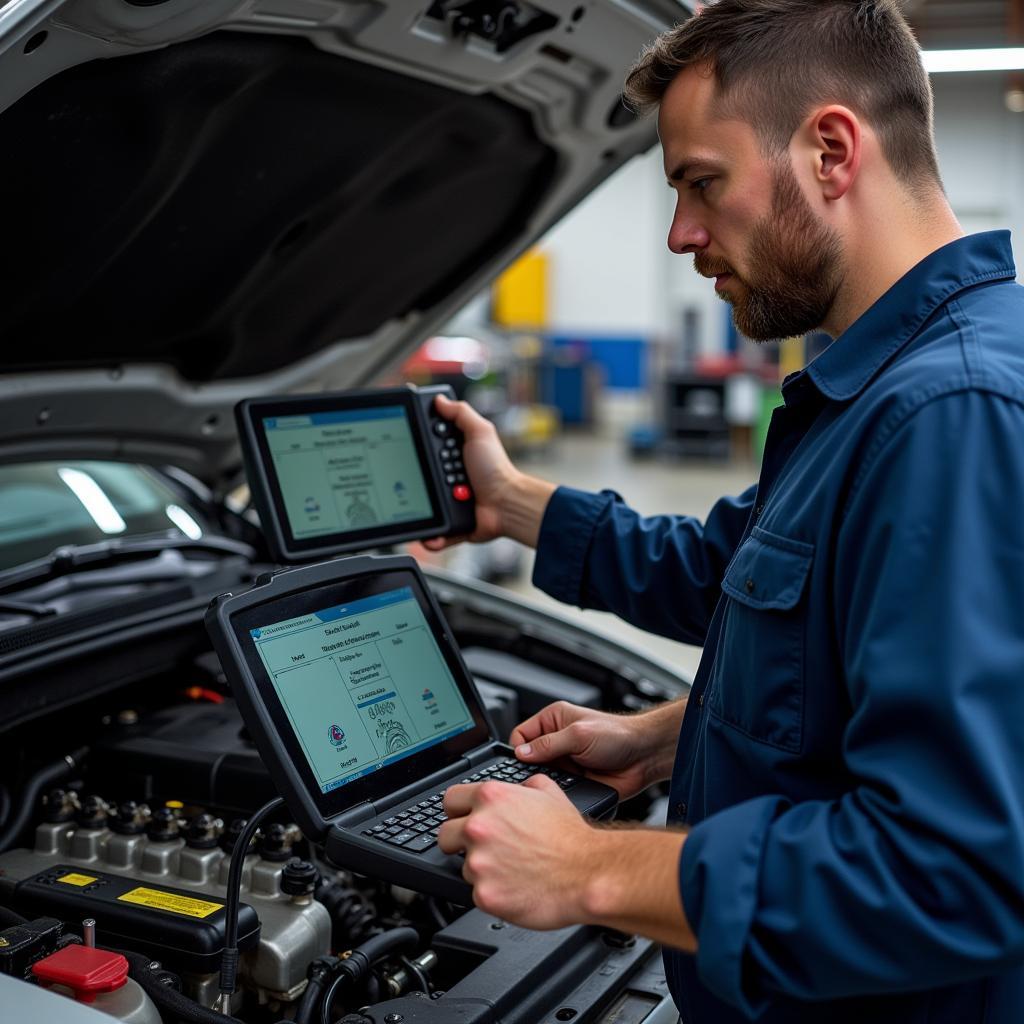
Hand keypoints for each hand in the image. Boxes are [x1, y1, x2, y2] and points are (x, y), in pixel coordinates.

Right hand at [422, 395, 554, 549]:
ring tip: (433, 499)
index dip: (417, 446)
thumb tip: (439, 400)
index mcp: (453, 457)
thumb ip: (461, 414)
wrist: (507, 504)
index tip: (411, 443)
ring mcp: (449, 501)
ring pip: (425, 504)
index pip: (427, 449)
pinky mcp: (452, 523)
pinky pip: (436, 531)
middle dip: (419, 476)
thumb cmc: (497, 469)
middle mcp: (449, 478)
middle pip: (421, 476)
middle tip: (431, 472)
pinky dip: (432, 536)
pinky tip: (429, 535)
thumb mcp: (480, 433)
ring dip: (424, 505)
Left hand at [438, 775, 593, 927]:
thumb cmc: (571, 837)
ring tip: (512, 869)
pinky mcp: (484, 894)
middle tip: (485, 849)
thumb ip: (523, 786)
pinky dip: (493, 892)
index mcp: (491, 798)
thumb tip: (518, 787)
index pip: (450, 800)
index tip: (463, 819)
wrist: (588, 873)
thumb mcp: (549, 791)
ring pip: (463, 867)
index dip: (458, 811)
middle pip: (445, 835)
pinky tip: (515, 886)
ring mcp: (478, 862)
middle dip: (460, 842)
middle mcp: (479, 827)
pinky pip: (477, 893)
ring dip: (482, 869)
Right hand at [511, 701, 676, 801]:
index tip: (522, 762)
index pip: (521, 735)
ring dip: (547, 782)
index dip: (519, 749)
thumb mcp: (578, 735)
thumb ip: (548, 744)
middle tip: (537, 776)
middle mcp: (557, 741)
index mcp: (554, 720)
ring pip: (541, 776)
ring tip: (556, 784)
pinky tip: (566, 792)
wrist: (645, 757)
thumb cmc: (618, 735)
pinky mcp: (574, 781)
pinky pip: (557, 790)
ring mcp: (565, 762)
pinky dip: (558, 793)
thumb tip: (521, 753)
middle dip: (531, 768)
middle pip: (529, 758)